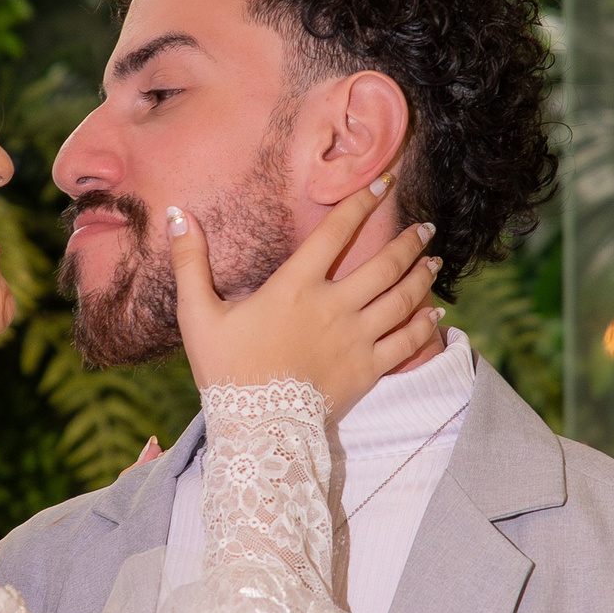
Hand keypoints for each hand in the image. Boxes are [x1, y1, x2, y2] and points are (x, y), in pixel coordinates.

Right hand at [169, 180, 441, 412]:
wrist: (255, 428)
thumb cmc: (225, 370)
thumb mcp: (197, 314)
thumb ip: (190, 262)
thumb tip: (176, 213)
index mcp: (295, 286)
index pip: (336, 233)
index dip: (361, 204)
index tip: (382, 184)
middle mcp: (333, 306)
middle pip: (383, 264)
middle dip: (409, 241)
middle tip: (426, 227)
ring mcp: (355, 339)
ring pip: (402, 299)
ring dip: (422, 277)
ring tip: (434, 261)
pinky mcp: (367, 370)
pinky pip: (406, 342)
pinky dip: (425, 325)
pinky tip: (437, 314)